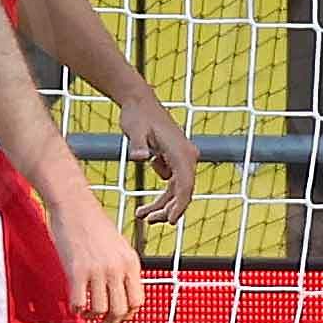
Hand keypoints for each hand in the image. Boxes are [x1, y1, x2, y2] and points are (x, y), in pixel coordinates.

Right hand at [53, 192, 144, 322]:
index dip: (129, 314)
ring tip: (87, 312)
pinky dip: (77, 309)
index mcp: (131, 262)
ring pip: (101, 310)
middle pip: (121, 310)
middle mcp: (118, 268)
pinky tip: (75, 304)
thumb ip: (123, 268)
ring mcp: (98, 270)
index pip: (138, 300)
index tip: (119, 317)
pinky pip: (79, 302)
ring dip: (93, 316)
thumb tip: (122, 291)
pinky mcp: (77, 270)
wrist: (75, 205)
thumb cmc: (93, 223)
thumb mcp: (119, 246)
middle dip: (112, 321)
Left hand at [114, 92, 198, 229]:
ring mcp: (183, 158)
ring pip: (178, 190)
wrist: (139, 102)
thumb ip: (139, 144)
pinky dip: (162, 197)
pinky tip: (144, 205)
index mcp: (181, 152)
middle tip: (148, 221)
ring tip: (142, 216)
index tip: (171, 221)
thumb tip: (141, 157)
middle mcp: (188, 156)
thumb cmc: (138, 115)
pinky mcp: (175, 159)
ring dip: (163, 206)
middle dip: (168, 209)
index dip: (179, 205)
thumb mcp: (135, 130)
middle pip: (183, 191)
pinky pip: (172, 184)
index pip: (185, 185)